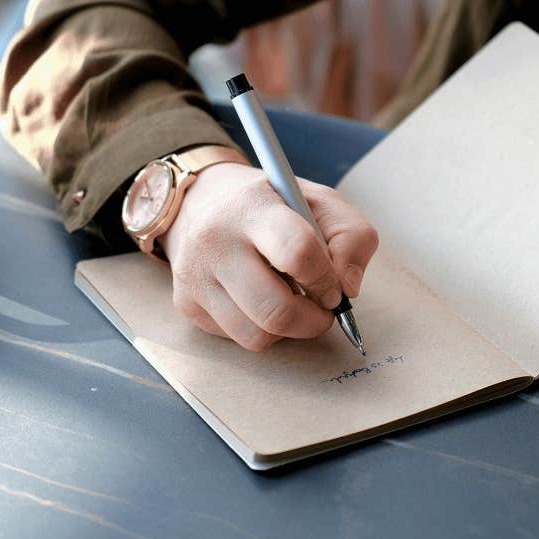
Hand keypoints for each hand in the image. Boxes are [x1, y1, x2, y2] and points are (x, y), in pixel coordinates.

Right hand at [161, 163, 377, 350]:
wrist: (206, 200)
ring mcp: (195, 275)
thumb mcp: (322, 202)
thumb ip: (352, 238)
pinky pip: (237, 338)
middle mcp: (215, 241)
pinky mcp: (186, 302)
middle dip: (313, 321)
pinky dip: (261, 328)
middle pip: (276, 310)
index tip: (335, 287)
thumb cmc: (275, 205)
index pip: (298, 252)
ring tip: (292, 300)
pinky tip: (262, 299)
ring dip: (289, 329)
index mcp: (254, 207)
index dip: (326, 280)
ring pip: (257, 335)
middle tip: (323, 310)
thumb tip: (348, 289)